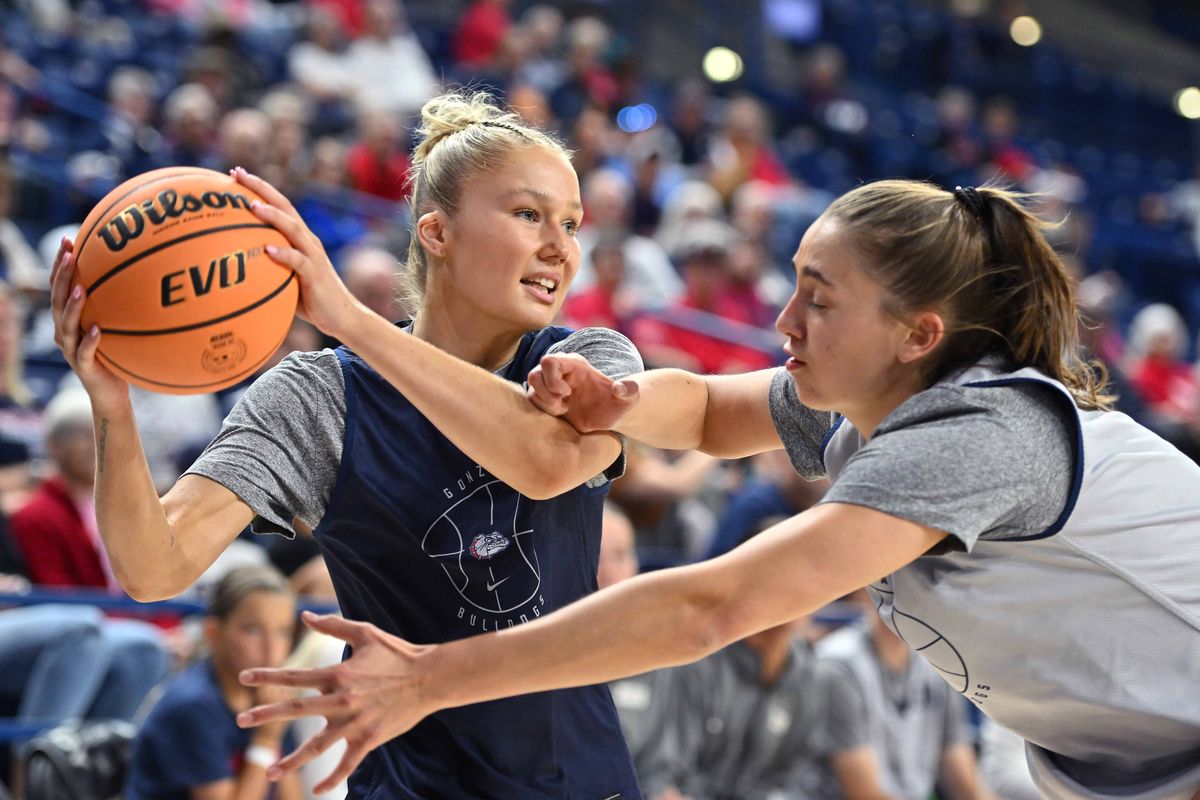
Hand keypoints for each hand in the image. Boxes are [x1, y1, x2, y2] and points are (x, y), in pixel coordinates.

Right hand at [50, 235, 129, 409]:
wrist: (111, 393)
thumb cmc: (116, 355)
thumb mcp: (117, 325)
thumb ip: (119, 304)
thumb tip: (145, 274)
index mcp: (69, 319)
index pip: (59, 286)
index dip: (60, 264)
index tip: (68, 240)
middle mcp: (64, 331)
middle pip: (56, 299)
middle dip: (62, 276)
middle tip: (69, 255)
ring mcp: (71, 349)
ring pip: (65, 325)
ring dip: (72, 306)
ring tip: (81, 289)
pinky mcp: (83, 367)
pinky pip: (84, 353)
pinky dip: (89, 341)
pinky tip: (98, 330)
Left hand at [231, 168, 366, 342]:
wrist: (341, 316)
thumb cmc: (310, 299)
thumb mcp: (286, 278)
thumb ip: (268, 267)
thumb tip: (233, 267)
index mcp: (301, 238)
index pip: (279, 205)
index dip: (259, 188)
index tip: (235, 174)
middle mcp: (308, 240)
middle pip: (285, 206)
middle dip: (260, 188)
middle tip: (237, 174)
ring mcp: (313, 255)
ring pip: (292, 228)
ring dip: (272, 215)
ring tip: (252, 206)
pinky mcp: (315, 274)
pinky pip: (298, 261)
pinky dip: (283, 254)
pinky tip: (268, 249)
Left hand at [236, 612, 433, 792]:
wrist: (429, 678)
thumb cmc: (397, 653)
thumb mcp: (366, 632)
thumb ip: (333, 626)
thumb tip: (304, 616)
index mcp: (338, 674)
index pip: (295, 676)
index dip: (267, 675)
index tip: (244, 676)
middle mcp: (341, 700)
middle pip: (296, 710)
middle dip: (265, 714)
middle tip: (241, 720)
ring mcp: (355, 723)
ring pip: (317, 746)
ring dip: (292, 759)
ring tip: (270, 770)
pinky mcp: (369, 739)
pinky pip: (347, 764)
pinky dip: (332, 778)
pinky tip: (319, 790)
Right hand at [525, 353, 639, 432]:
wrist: (608, 416)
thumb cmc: (617, 405)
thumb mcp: (628, 399)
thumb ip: (628, 391)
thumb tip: (620, 388)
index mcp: (574, 364)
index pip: (549, 361)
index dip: (553, 379)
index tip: (568, 393)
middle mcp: (559, 371)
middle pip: (534, 373)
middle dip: (547, 393)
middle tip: (565, 403)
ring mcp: (550, 384)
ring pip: (531, 387)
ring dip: (544, 402)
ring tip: (562, 409)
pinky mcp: (545, 398)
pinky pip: (531, 400)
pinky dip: (543, 409)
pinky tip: (560, 414)